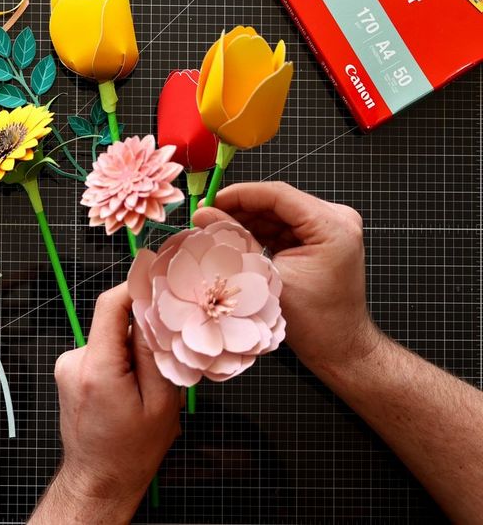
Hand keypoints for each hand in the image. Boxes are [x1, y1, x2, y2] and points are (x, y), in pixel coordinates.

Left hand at [30, 283, 181, 523]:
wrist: (99, 479)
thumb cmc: (131, 451)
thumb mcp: (161, 403)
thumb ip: (156, 353)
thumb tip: (155, 310)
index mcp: (98, 369)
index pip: (110, 305)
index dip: (135, 287)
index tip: (160, 283)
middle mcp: (75, 362)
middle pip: (114, 322)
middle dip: (142, 332)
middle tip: (165, 358)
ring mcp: (68, 366)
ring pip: (110, 337)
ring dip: (132, 351)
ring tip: (146, 385)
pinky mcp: (69, 371)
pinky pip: (102, 351)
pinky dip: (120, 361)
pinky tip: (130, 389)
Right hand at [194, 182, 381, 369]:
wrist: (339, 347)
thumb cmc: (313, 321)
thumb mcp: (268, 277)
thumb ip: (236, 240)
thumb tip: (202, 215)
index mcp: (332, 225)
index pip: (279, 195)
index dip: (240, 195)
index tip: (210, 201)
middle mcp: (337, 219)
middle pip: (278, 202)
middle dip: (240, 207)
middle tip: (206, 215)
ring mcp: (330, 228)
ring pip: (279, 213)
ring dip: (247, 219)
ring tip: (215, 226)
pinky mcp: (322, 239)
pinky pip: (285, 226)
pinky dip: (260, 231)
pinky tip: (234, 237)